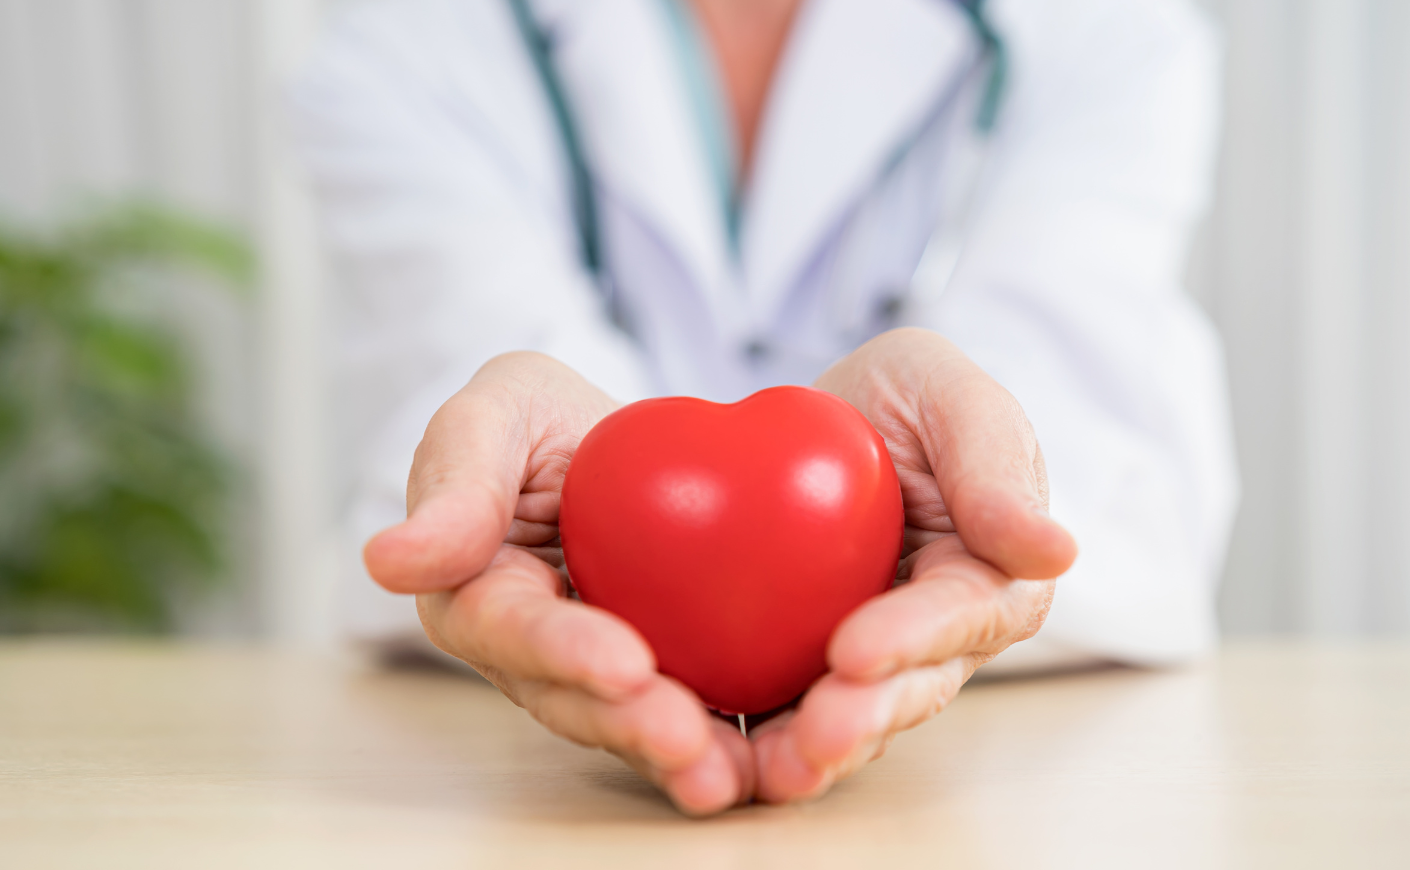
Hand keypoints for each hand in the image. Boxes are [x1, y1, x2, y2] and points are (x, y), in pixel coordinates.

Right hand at [363, 352, 754, 814]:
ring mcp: (598, 670)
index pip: (513, 629)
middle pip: (573, 699)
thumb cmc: (539, 420)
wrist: (615, 443)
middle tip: (685, 737)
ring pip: (631, 722)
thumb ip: (455, 478)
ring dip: (677, 755)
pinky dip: (730, 738)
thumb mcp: (498, 411)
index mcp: (478, 591)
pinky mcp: (664, 673)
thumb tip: (388, 560)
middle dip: (627, 723)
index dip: (562, 651)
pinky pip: (694, 709)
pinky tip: (773, 756)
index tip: (621, 663)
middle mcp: (534, 650)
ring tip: (727, 773)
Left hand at [752, 327, 1077, 803]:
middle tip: (816, 732)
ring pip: (856, 713)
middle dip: (866, 714)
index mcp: (989, 570)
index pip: (960, 611)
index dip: (912, 637)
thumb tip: (1055, 551)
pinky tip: (728, 756)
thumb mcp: (943, 390)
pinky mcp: (810, 665)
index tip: (855, 650)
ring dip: (819, 750)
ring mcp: (877, 655)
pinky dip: (765, 737)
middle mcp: (938, 631)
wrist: (824, 419)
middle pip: (912, 684)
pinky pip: (791, 706)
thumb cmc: (903, 394)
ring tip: (776, 770)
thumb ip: (993, 460)